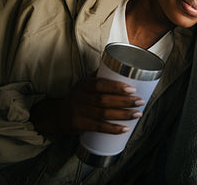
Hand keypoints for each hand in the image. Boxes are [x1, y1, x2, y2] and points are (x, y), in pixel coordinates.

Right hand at [30, 77, 144, 134]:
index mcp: (84, 85)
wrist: (57, 114)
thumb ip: (101, 77)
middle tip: (140, 101)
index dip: (116, 87)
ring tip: (137, 114)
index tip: (133, 89)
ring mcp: (79, 112)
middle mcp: (80, 97)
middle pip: (104, 100)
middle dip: (124, 101)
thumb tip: (124, 67)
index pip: (100, 85)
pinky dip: (112, 129)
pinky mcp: (79, 124)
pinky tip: (125, 129)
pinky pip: (98, 127)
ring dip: (123, 115)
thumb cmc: (79, 96)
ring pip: (103, 114)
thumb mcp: (85, 84)